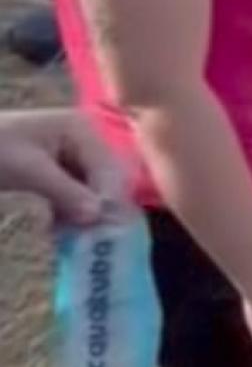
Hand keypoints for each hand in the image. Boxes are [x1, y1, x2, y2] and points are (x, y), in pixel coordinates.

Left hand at [0, 111, 122, 224]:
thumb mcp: (28, 170)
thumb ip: (66, 192)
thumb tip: (98, 216)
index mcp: (82, 129)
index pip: (108, 168)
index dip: (108, 199)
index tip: (104, 228)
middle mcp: (85, 140)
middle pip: (107, 180)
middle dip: (100, 208)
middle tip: (94, 237)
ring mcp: (74, 156)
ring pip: (94, 192)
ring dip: (85, 215)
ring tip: (74, 236)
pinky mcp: (62, 173)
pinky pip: (78, 196)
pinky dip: (71, 213)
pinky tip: (60, 228)